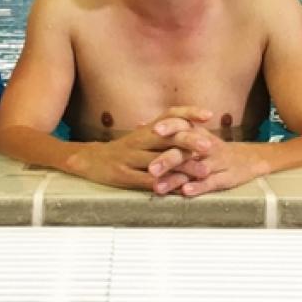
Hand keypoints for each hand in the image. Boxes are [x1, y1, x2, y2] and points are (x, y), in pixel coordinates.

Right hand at [67, 107, 212, 189]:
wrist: (91, 160)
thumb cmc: (126, 150)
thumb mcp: (145, 136)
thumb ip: (167, 132)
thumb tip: (196, 127)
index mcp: (147, 129)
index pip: (170, 114)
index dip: (189, 113)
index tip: (209, 115)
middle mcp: (140, 139)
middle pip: (168, 137)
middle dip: (190, 141)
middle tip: (210, 146)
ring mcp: (130, 157)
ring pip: (159, 159)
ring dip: (183, 166)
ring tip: (202, 171)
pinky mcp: (123, 174)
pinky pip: (145, 179)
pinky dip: (162, 184)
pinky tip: (177, 188)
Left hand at [148, 124, 267, 196]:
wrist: (248, 159)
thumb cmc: (212, 148)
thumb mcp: (194, 134)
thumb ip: (168, 131)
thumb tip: (139, 124)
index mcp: (197, 133)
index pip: (183, 125)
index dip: (169, 127)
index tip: (153, 130)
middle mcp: (206, 145)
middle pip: (186, 150)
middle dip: (167, 159)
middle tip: (151, 169)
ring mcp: (216, 162)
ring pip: (195, 169)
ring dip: (176, 178)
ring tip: (158, 187)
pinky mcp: (225, 178)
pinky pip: (211, 183)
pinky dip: (198, 187)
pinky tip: (185, 192)